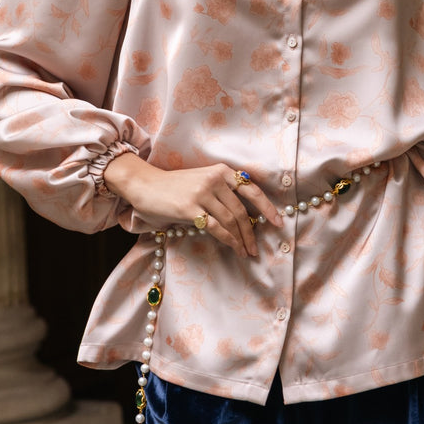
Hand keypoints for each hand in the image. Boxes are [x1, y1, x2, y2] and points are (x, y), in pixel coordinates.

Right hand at [101, 155, 281, 257]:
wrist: (145, 184)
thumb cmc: (174, 187)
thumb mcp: (202, 181)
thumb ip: (222, 194)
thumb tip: (244, 218)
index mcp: (221, 171)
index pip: (251, 190)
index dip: (267, 207)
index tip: (278, 222)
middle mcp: (215, 179)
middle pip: (241, 210)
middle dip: (252, 232)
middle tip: (256, 248)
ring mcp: (202, 193)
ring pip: (231, 220)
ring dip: (241, 239)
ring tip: (246, 252)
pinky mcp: (190, 208)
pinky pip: (216, 227)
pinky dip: (228, 240)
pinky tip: (234, 248)